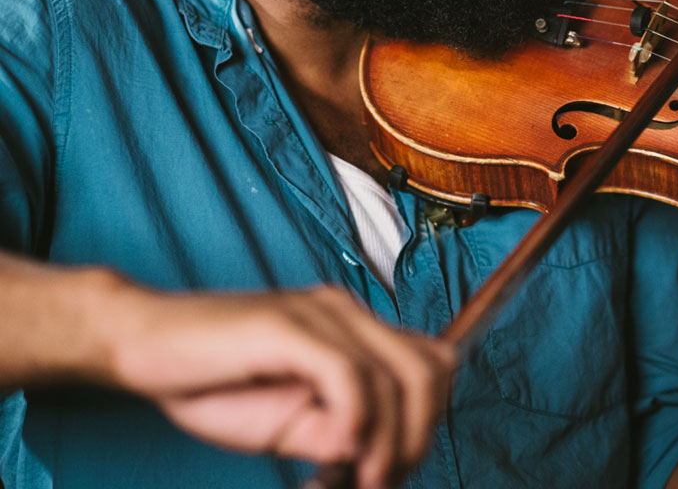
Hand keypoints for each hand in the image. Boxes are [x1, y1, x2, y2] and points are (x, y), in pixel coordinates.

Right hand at [104, 283, 453, 488]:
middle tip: (383, 481)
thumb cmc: (211, 383)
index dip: (427, 421)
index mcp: (353, 329)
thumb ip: (336, 431)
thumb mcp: (287, 424)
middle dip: (418, 436)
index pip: (431, 364)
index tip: (395, 471)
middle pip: (428, 370)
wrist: (139, 344)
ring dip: (390, 438)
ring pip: (396, 375)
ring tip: (363, 478)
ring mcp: (319, 313)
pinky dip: (355, 419)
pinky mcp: (287, 324)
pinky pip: (347, 373)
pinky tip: (339, 449)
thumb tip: (374, 451)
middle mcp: (346, 312)